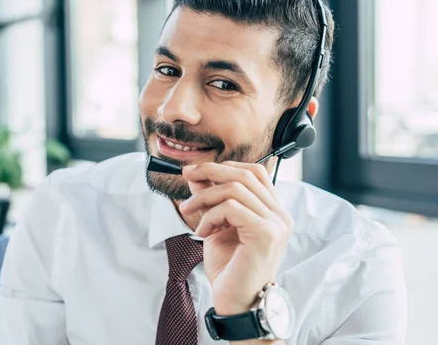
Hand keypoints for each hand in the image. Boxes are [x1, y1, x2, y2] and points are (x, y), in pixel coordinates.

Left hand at [179, 161, 292, 315]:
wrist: (237, 302)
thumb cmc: (230, 268)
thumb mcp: (216, 225)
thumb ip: (210, 200)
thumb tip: (196, 175)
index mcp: (272, 211)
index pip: (255, 172)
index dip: (225, 166)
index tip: (197, 171)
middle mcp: (280, 215)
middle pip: (245, 175)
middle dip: (210, 171)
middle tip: (187, 176)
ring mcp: (276, 224)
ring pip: (235, 189)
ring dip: (204, 197)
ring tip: (190, 213)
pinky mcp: (266, 234)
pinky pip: (231, 208)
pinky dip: (210, 216)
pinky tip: (203, 232)